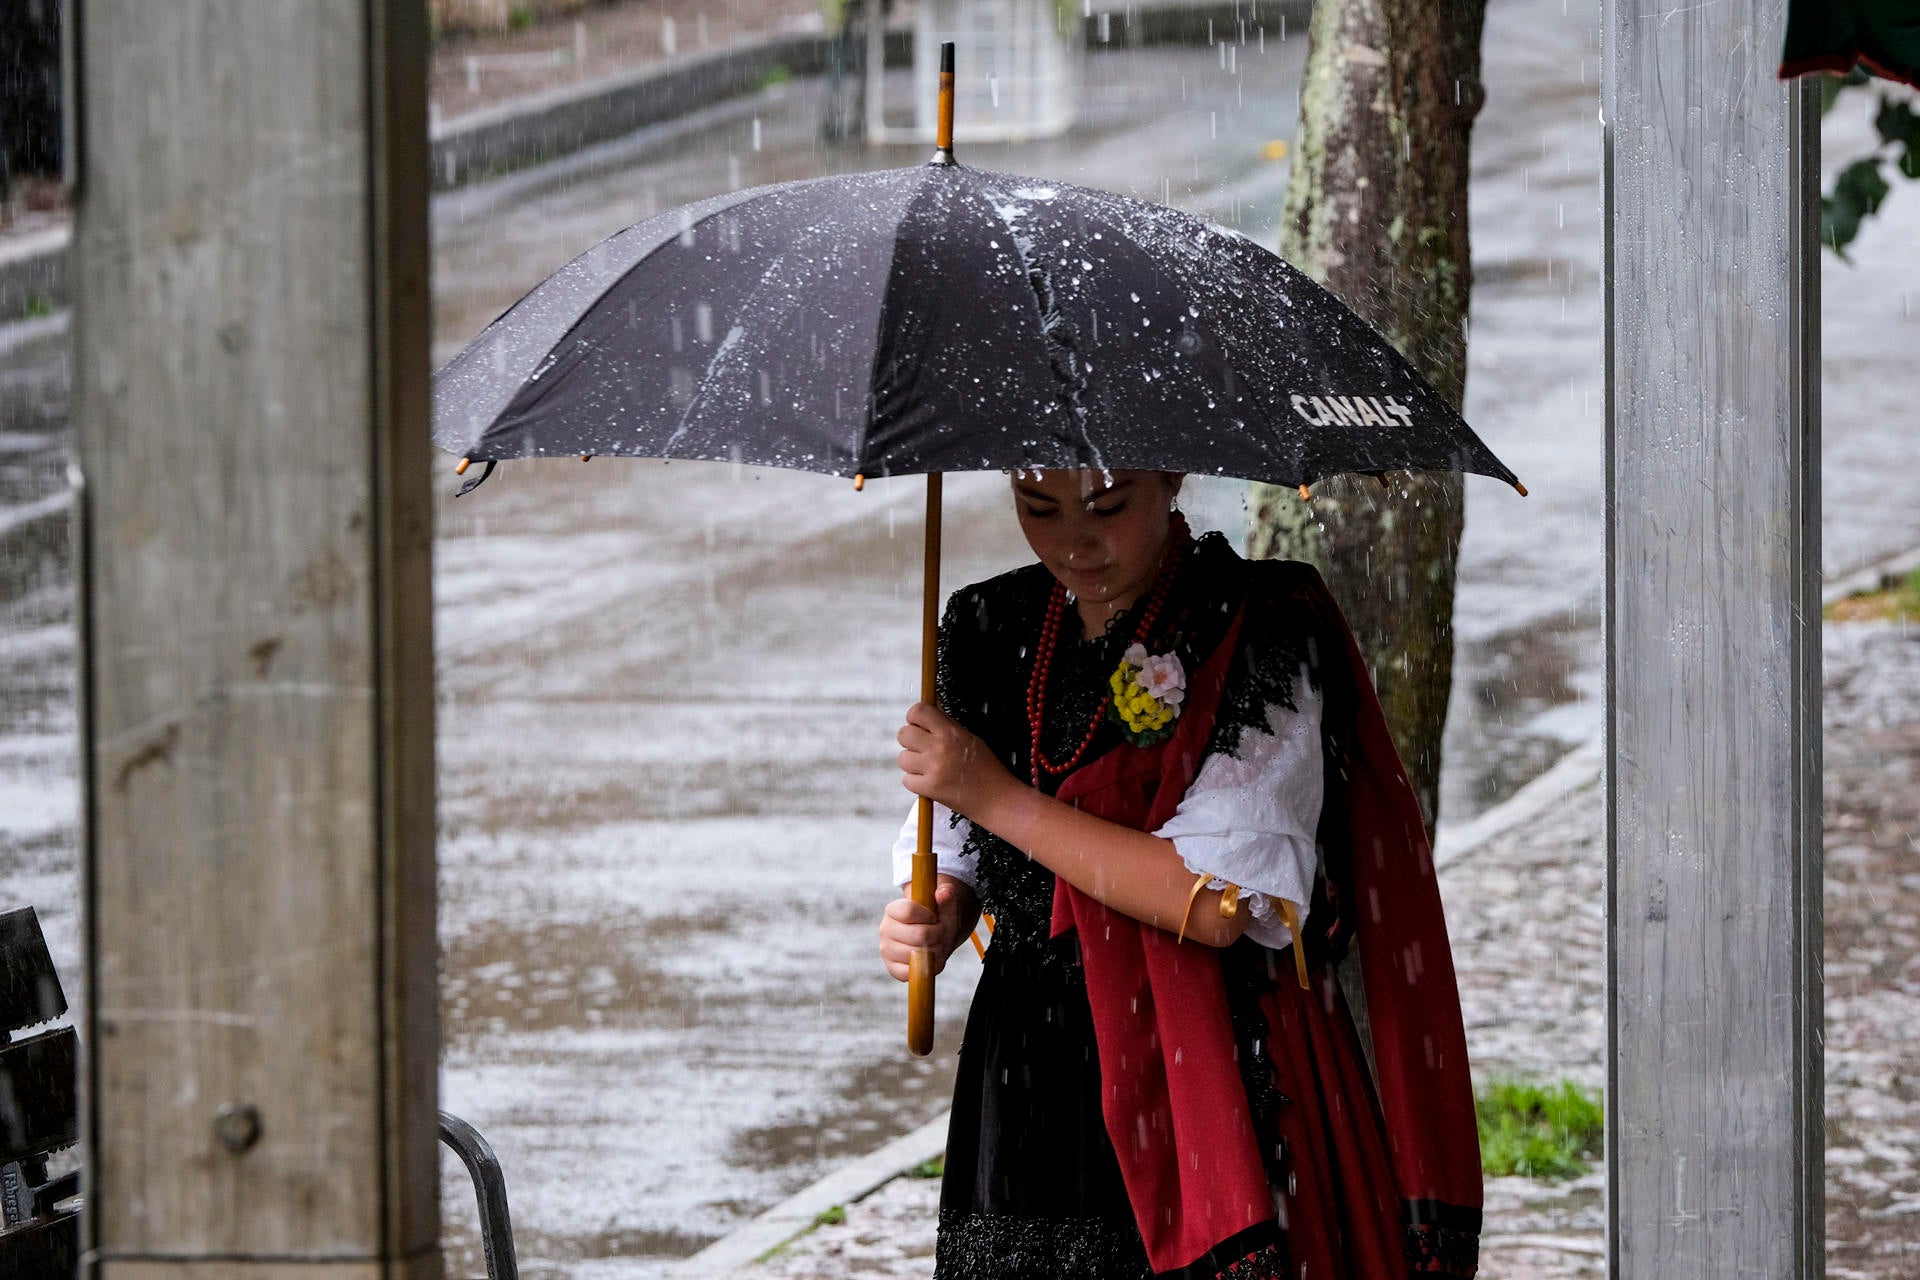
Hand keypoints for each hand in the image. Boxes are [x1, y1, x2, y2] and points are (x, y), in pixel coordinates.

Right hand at [877, 878, 977, 981]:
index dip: (929, 916)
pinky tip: (929, 958)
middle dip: (937, 934)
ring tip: (935, 944)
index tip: (934, 917)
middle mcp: (885, 929)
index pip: (909, 911)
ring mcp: (887, 950)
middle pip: (919, 934)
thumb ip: (946, 897)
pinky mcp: (892, 968)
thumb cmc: (937, 919)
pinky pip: (912, 971)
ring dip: (935, 950)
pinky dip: (927, 967)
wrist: (933, 938)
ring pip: (918, 954)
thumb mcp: (944, 906)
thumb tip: (942, 892)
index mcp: (893, 909)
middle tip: (939, 932)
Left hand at [896, 702, 1013, 819]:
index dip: (915, 717)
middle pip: (904, 734)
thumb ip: (946, 722)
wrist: (997, 798)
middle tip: (923, 747)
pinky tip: (930, 780)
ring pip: (902, 758)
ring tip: (929, 767)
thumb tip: (932, 704)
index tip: (919, 724)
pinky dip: (915, 781)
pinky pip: (906, 779)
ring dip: (912, 762)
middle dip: (911, 740)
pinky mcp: (929, 789)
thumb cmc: (986, 768)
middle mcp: (939, 748)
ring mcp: (933, 769)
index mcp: (951, 732)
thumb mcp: (969, 738)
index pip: (918, 711)